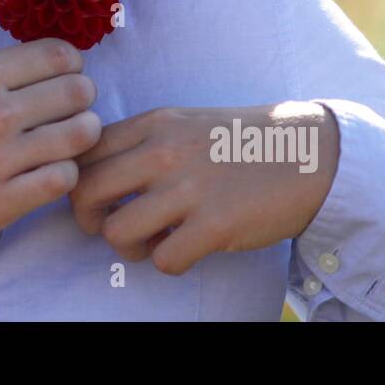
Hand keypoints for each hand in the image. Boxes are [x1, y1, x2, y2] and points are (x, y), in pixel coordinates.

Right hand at [0, 37, 100, 261]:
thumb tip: (58, 66)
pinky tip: (46, 176)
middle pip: (79, 91)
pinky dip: (64, 176)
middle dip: (82, 103)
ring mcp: (0, 157)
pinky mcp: (4, 201)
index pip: (60, 54)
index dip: (72, 68)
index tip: (64, 81)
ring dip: (81, 140)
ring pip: (82, 134)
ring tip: (64, 147)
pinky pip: (65, 178)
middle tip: (69, 116)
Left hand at [69, 102, 339, 274]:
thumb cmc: (239, 141)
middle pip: (84, 192)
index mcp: (153, 123)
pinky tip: (186, 249)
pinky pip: (163, 260)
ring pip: (115, 232)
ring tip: (152, 241)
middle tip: (110, 225)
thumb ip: (140, 141)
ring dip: (128, 247)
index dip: (75, 180)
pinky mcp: (215, 224)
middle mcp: (164, 152)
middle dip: (88, 218)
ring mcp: (189, 188)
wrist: (309, 152)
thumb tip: (93, 172)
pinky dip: (169, 262)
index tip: (94, 195)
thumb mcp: (183, 122)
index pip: (82, 151)